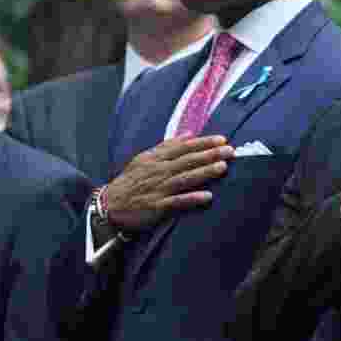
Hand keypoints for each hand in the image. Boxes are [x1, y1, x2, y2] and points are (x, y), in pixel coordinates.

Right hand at [103, 134, 234, 229]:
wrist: (110, 204)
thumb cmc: (131, 181)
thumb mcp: (145, 158)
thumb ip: (167, 146)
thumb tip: (188, 134)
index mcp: (157, 159)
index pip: (184, 148)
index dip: (203, 143)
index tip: (222, 139)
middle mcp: (159, 171)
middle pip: (188, 161)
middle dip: (210, 155)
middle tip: (230, 151)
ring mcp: (158, 189)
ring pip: (185, 178)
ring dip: (204, 172)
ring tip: (222, 167)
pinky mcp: (157, 206)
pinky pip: (176, 202)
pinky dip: (191, 198)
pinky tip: (207, 196)